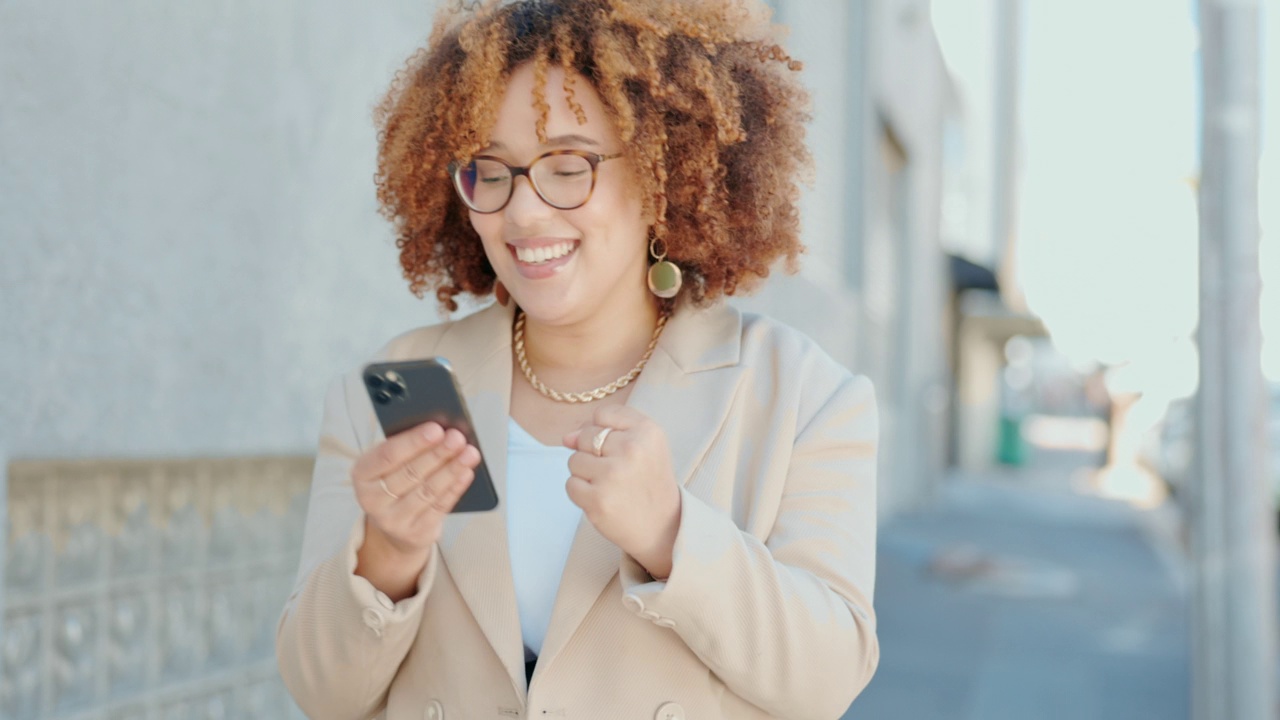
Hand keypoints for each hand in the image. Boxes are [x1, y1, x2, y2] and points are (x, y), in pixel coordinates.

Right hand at [351, 422, 479, 598]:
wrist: (394, 525)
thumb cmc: (395, 480)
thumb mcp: (390, 464)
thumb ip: (407, 448)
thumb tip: (440, 431)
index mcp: (362, 474)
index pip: (387, 455)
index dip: (413, 442)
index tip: (436, 428)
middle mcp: (372, 500)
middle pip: (410, 473)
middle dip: (438, 454)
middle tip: (458, 438)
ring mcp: (392, 520)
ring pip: (427, 491)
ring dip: (451, 470)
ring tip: (469, 453)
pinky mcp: (414, 533)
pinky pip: (439, 507)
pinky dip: (455, 488)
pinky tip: (466, 473)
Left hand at [563, 405, 681, 578]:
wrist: (663, 527)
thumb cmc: (648, 481)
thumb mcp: (644, 445)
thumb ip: (606, 429)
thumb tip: (567, 437)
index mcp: (647, 431)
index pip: (603, 414)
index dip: (604, 432)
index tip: (620, 449)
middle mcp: (632, 449)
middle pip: (585, 437)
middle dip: (594, 454)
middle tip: (618, 473)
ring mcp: (613, 474)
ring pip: (574, 461)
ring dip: (586, 475)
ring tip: (611, 486)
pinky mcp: (598, 499)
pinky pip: (571, 485)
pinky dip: (582, 494)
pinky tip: (603, 499)